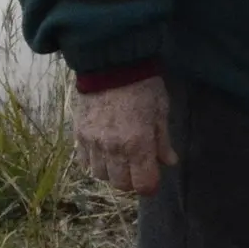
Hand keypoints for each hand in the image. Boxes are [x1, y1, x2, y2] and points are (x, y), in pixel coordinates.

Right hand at [72, 76, 178, 195]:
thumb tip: (169, 162)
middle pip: (121, 185)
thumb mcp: (160, 109)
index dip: (151, 185)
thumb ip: (163, 140)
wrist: (110, 62)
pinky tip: (103, 150)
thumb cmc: (142, 84)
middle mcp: (113, 149)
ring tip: (119, 157)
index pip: (143, 185)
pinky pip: (84, 162)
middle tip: (138, 166)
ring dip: (112, 171)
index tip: (154, 177)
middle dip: (132, 180)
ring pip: (101, 175)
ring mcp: (93, 143)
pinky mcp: (78, 134)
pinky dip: (94, 161)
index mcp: (137, 144)